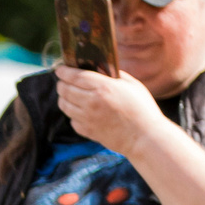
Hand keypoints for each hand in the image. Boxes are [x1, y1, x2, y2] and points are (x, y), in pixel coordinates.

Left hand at [53, 64, 167, 156]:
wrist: (144, 137)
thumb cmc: (142, 109)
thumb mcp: (133, 85)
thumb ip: (115, 74)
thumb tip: (101, 68)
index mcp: (103, 88)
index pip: (75, 76)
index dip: (64, 71)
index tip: (60, 69)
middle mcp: (91, 102)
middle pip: (65, 90)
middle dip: (61, 83)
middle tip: (63, 81)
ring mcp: (86, 118)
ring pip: (64, 105)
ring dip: (63, 98)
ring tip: (68, 95)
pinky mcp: (86, 131)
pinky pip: (71, 120)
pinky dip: (72, 114)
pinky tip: (80, 111)